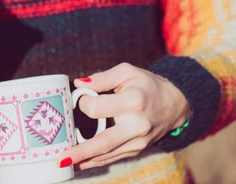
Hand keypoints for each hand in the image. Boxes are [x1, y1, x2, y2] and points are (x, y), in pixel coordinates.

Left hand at [58, 63, 189, 169]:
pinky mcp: (136, 150)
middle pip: (103, 142)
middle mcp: (136, 125)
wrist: (175, 103)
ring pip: (107, 154)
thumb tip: (79, 84)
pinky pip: (113, 157)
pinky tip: (79, 163)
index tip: (82, 98)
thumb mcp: (127, 72)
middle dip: (81, 151)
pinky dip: (95, 161)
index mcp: (133, 102)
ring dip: (84, 160)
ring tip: (62, 163)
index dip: (83, 103)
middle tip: (60, 158)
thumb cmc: (147, 85)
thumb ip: (102, 78)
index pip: (97, 108)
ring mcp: (137, 141)